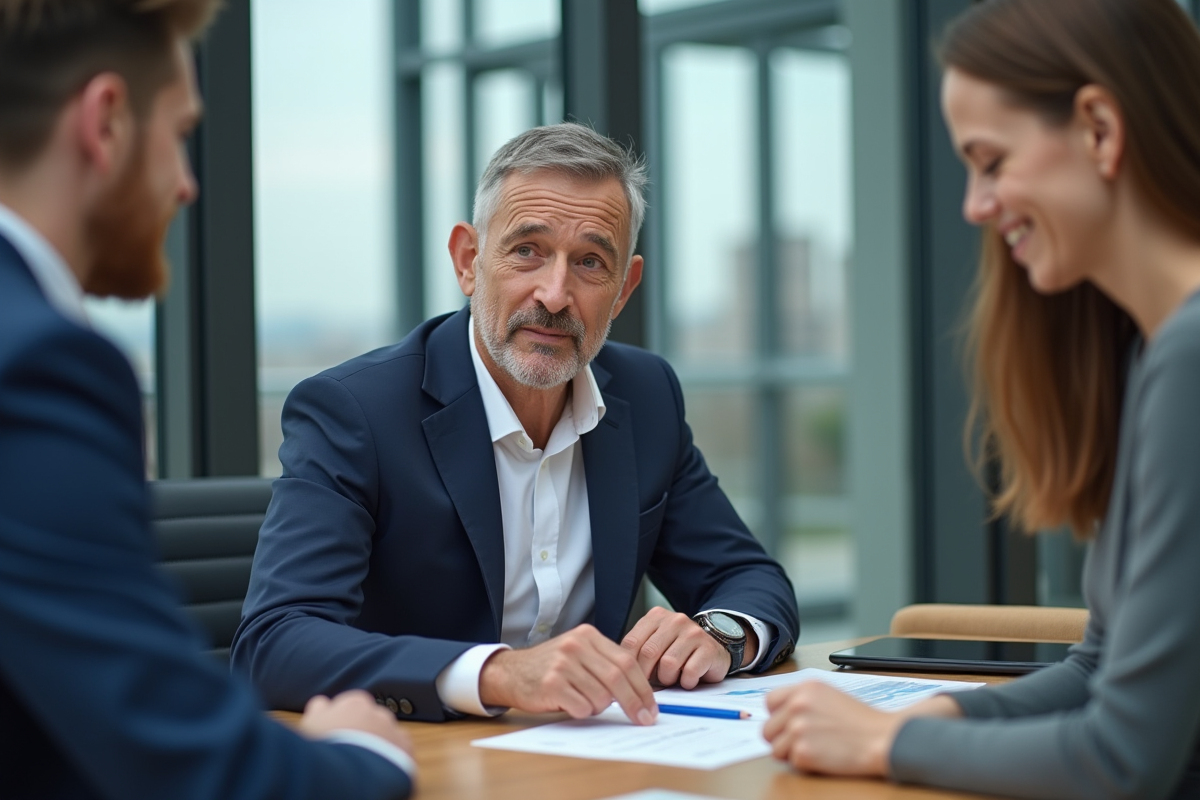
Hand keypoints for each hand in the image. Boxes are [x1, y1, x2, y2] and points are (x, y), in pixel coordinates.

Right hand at [297, 690, 413, 756]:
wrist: (348, 769)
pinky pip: (402, 748)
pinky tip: (382, 764)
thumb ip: (319, 709)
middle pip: (371, 719)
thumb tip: (322, 704)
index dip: (344, 718)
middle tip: (350, 748)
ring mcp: (393, 729)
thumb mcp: (311, 723)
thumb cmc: (326, 744)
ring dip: (379, 742)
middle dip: (364, 730)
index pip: (352, 703)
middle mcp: (378, 712)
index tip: (338, 730)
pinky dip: (394, 755)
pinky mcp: (405, 748)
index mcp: (356, 703)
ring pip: (387, 733)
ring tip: (364, 759)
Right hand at [479, 624, 657, 724]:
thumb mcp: (579, 654)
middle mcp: (576, 645)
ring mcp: (562, 663)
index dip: (643, 687)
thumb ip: (606, 665)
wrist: (511, 672)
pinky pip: (581, 707)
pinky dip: (582, 712)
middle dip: (634, 702)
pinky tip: (570, 704)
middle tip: (643, 719)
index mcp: (588, 635)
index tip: (651, 707)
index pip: (627, 661)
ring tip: (583, 701)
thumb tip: (641, 694)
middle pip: (618, 678)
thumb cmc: (551, 668)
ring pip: (600, 696)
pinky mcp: (551, 684)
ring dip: (599, 708)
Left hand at [621, 606, 754, 688]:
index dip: (629, 665)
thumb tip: (618, 674)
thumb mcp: (655, 645)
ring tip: (673, 677)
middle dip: (647, 675)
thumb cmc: (678, 651)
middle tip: (653, 683)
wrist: (713, 649)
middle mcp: (675, 620)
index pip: (631, 642)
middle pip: (648, 653)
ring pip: (668, 663)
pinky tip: (688, 679)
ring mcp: (693, 633)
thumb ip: (638, 652)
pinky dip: (686, 682)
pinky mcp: (709, 648)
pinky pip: (689, 672)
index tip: (631, 678)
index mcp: (656, 617)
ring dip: (668, 678)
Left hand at [762, 681, 902, 776]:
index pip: (769, 702)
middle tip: (803, 742)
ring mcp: (798, 728)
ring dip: (792, 754)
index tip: (787, 724)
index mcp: (804, 688)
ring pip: (775, 749)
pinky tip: (824, 757)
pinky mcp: (803, 751)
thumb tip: (780, 713)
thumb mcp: (829, 696)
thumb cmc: (860, 721)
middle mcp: (797, 704)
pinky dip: (805, 764)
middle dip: (782, 739)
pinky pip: (791, 763)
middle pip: (768, 729)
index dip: (777, 716)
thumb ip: (803, 700)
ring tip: (816, 749)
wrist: (882, 738)